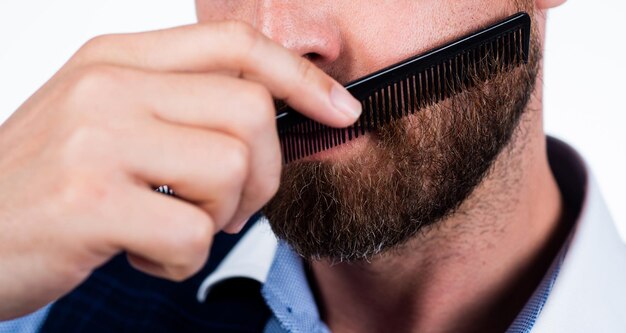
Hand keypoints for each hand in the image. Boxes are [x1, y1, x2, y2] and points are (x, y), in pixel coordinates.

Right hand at [0, 21, 360, 318]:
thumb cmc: (46, 181)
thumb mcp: (106, 119)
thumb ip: (181, 105)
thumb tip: (272, 115)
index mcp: (118, 59)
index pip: (235, 43)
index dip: (301, 75)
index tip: (340, 109)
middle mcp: (108, 86)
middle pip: (252, 111)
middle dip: (264, 174)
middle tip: (228, 206)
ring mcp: (97, 140)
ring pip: (232, 169)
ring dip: (221, 217)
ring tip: (176, 226)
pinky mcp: (89, 202)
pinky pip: (192, 234)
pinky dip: (183, 261)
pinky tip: (144, 253)